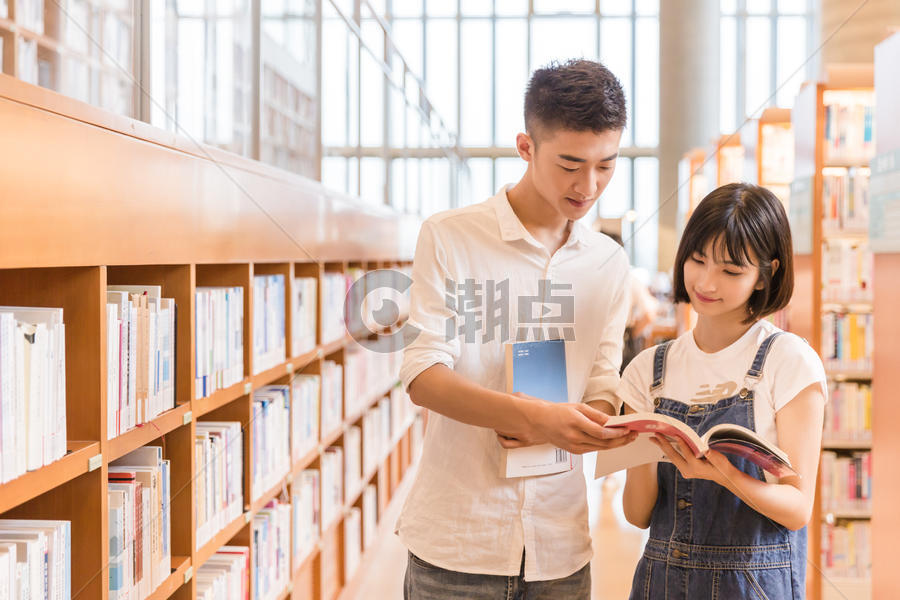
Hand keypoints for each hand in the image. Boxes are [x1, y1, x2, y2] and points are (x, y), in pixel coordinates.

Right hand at [496, 395, 636, 454]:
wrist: (540, 422)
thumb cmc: (559, 412)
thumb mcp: (578, 407)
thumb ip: (596, 415)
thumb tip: (612, 421)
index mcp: (575, 423)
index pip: (601, 432)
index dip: (617, 433)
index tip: (628, 429)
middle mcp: (574, 437)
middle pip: (603, 443)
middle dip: (621, 440)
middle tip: (633, 435)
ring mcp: (574, 447)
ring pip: (600, 448)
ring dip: (616, 444)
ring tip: (627, 438)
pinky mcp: (574, 451)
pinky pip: (593, 449)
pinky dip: (605, 446)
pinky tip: (614, 441)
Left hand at [650, 435, 732, 484]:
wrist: (723, 476)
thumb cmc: (722, 466)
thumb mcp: (720, 460)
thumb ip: (713, 456)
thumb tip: (707, 451)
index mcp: (697, 468)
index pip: (687, 454)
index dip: (682, 444)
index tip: (675, 434)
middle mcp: (689, 471)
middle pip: (674, 456)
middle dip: (664, 444)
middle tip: (656, 434)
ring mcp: (685, 471)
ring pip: (672, 457)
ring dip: (663, 446)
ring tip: (654, 438)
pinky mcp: (684, 470)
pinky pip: (674, 459)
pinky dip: (668, 450)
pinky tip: (663, 444)